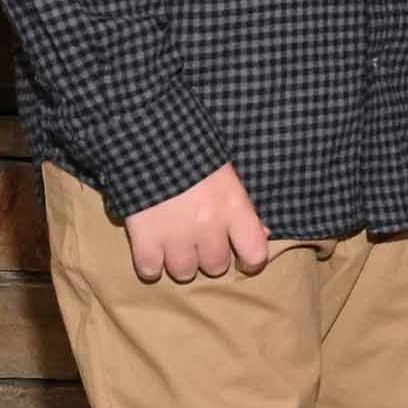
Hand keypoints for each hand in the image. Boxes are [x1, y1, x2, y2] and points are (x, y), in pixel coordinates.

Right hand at [126, 164, 275, 283]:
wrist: (149, 134)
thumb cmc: (192, 149)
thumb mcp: (226, 174)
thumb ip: (243, 207)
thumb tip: (263, 234)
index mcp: (234, 207)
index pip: (255, 254)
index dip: (250, 262)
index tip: (241, 260)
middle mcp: (209, 226)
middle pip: (216, 266)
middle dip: (208, 258)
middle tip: (198, 242)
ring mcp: (176, 235)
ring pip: (184, 272)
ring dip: (180, 263)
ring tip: (174, 245)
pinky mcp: (144, 238)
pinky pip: (150, 271)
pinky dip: (150, 265)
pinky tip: (151, 250)